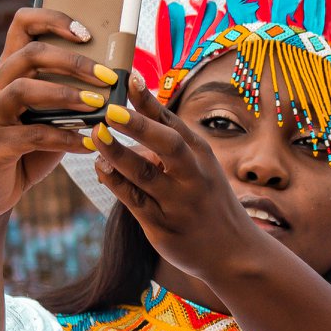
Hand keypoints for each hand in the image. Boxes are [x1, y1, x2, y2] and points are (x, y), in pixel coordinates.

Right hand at [0, 7, 113, 224]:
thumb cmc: (27, 151)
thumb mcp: (50, 118)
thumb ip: (70, 99)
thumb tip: (114, 84)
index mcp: (8, 71)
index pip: (22, 24)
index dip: (53, 19)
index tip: (86, 32)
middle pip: (30, 54)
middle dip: (73, 62)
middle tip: (107, 76)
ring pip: (25, 89)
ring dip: (66, 95)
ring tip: (98, 105)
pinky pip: (32, 135)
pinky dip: (65, 138)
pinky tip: (89, 144)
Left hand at [87, 76, 265, 279]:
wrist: (235, 252)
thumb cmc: (209, 202)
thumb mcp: (201, 167)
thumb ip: (171, 145)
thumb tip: (133, 114)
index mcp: (201, 154)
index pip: (173, 121)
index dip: (150, 100)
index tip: (129, 78)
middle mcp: (193, 175)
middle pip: (166, 144)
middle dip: (138, 125)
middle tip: (111, 110)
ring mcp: (178, 202)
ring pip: (143, 174)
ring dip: (116, 153)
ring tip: (95, 136)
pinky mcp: (163, 226)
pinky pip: (134, 200)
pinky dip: (115, 182)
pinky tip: (101, 168)